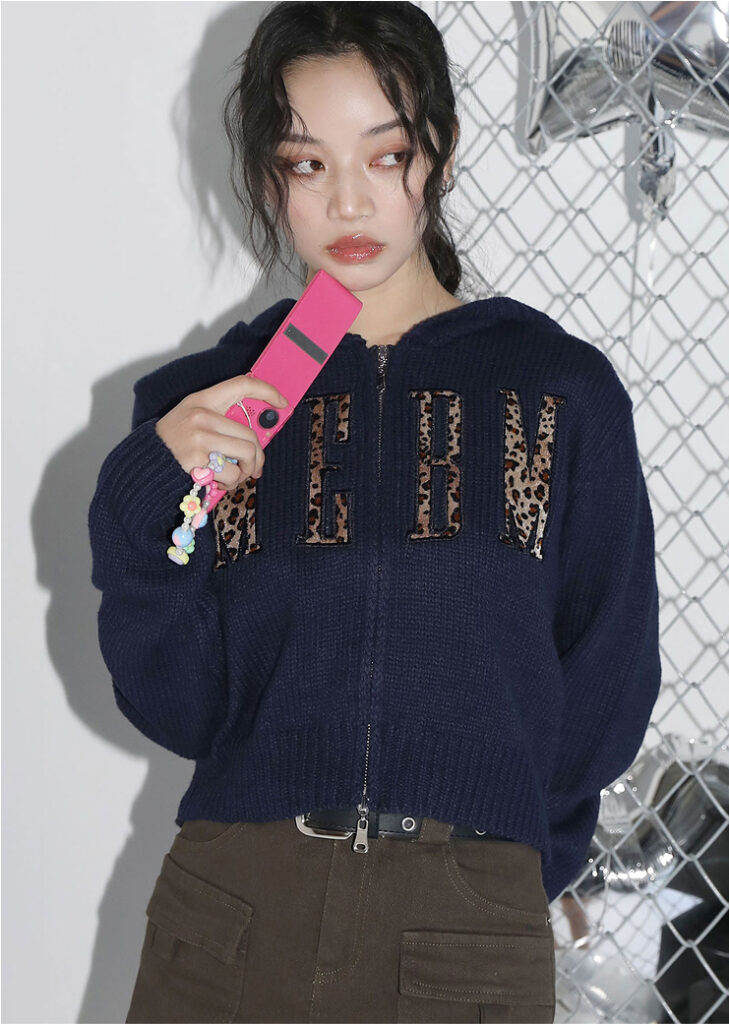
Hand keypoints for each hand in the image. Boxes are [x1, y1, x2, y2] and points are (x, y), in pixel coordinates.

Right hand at [155, 373, 288, 489]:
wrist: (144, 463)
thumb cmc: (173, 442)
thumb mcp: (192, 418)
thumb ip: (221, 420)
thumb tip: (257, 435)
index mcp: (202, 400)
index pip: (241, 384)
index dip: (267, 391)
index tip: (282, 403)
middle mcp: (201, 415)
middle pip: (250, 435)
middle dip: (257, 458)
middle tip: (254, 468)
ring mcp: (200, 438)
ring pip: (246, 454)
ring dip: (246, 472)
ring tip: (235, 476)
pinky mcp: (198, 461)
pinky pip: (230, 474)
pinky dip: (229, 483)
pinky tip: (217, 482)